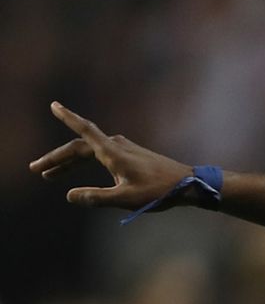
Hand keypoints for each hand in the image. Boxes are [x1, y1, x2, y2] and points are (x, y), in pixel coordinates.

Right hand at [29, 102, 191, 209]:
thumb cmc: (160, 192)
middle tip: (36, 169)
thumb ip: (97, 197)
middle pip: (79, 148)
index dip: (68, 118)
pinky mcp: (132, 156)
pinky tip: (79, 174)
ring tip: (50, 176)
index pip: (85, 131)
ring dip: (69, 163)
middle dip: (57, 159)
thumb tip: (70, 196)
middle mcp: (117, 146)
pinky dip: (85, 163)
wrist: (190, 185)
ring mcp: (125, 149)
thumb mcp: (126, 198)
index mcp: (113, 152)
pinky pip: (101, 155)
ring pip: (89, 152)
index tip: (54, 105)